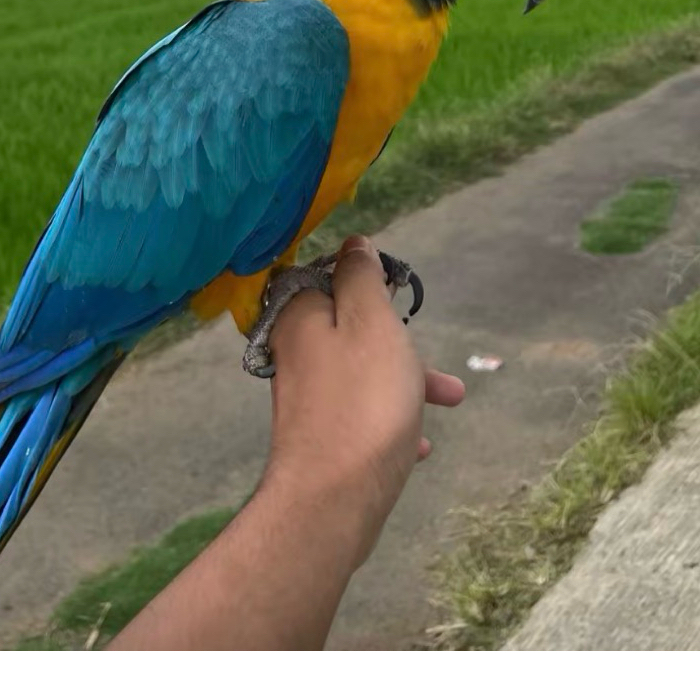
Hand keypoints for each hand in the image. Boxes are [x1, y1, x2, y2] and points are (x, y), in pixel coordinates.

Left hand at [260, 234, 464, 570]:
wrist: (332, 500)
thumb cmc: (362, 401)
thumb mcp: (371, 322)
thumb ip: (361, 278)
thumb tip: (353, 244)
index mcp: (299, 317)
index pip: (326, 277)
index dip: (364, 282)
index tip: (395, 297)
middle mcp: (294, 352)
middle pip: (350, 328)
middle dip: (397, 340)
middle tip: (430, 350)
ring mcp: (305, 396)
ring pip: (360, 372)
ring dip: (404, 381)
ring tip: (449, 400)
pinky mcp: (318, 436)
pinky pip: (359, 415)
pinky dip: (390, 420)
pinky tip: (419, 446)